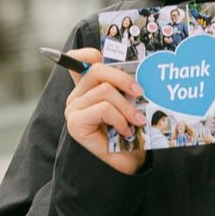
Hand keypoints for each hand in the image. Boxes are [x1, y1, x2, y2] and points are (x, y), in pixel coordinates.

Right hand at [63, 47, 147, 173]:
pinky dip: (119, 118)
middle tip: (140, 92)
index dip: (87, 53)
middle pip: (97, 70)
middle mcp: (77, 95)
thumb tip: (138, 68)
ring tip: (136, 120)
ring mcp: (74, 108)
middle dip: (123, 78)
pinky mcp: (76, 123)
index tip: (101, 55)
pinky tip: (125, 130)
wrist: (125, 162)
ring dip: (126, 106)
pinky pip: (102, 108)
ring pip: (104, 90)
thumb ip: (125, 86)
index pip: (77, 59)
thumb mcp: (129, 103)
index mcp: (88, 87)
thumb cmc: (129, 131)